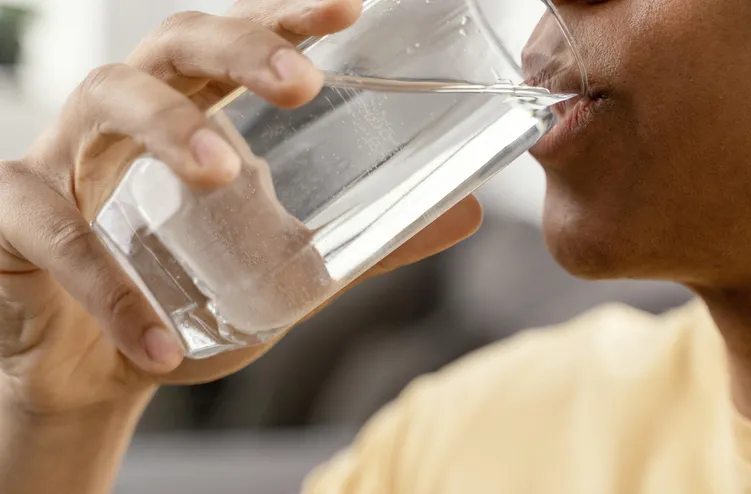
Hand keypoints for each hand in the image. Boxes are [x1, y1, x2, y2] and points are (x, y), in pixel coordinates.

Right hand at [0, 0, 482, 418]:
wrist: (99, 369)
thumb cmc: (190, 298)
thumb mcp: (288, 268)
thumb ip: (369, 243)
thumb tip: (467, 214)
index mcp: (194, 114)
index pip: (239, 44)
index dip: (284, 17)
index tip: (348, 7)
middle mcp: (128, 118)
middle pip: (173, 43)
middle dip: (238, 48)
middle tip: (302, 82)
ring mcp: (64, 159)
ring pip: (105, 103)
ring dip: (170, 131)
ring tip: (226, 176)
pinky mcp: (13, 219)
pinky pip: (53, 233)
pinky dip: (109, 288)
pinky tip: (160, 343)